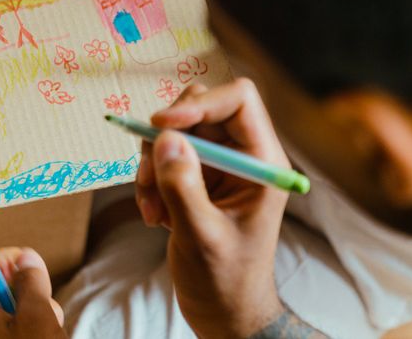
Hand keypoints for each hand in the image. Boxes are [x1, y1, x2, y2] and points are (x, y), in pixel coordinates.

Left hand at [0, 247, 66, 338]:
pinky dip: (32, 328)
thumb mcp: (36, 316)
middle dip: (22, 289)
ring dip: (33, 312)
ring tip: (50, 325)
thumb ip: (30, 282)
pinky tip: (48, 335)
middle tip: (42, 295)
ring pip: (8, 314)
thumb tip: (25, 257)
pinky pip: (14, 331)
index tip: (17, 260)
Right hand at [134, 79, 289, 336]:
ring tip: (152, 207)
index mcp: (262, 162)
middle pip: (199, 109)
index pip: (238, 100)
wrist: (223, 311)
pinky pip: (163, 155)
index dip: (200, 103)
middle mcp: (242, 155)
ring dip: (152, 165)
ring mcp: (218, 165)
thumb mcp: (202, 236)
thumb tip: (165, 139)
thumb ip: (183, 186)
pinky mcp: (196, 176)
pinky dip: (149, 181)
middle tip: (149, 176)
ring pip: (175, 132)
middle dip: (166, 139)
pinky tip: (154, 216)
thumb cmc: (226, 281)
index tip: (162, 125)